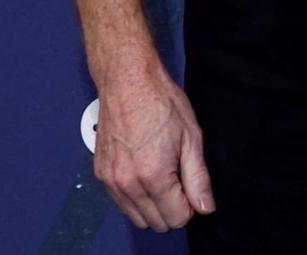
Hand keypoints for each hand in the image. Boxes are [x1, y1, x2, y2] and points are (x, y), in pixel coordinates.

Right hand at [93, 62, 212, 231]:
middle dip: (173, 209)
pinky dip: (136, 197)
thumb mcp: (192, 139)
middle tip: (181, 182)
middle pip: (155, 222)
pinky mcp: (101, 175)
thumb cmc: (160, 103)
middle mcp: (127, 184)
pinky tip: (147, 174)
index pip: (175, 218)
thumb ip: (199, 179)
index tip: (193, 189)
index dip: (191, 207)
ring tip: (165, 176)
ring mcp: (110, 181)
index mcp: (153, 176)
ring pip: (136, 217)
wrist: (129, 83)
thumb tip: (205, 207)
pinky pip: (121, 203)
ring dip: (154, 206)